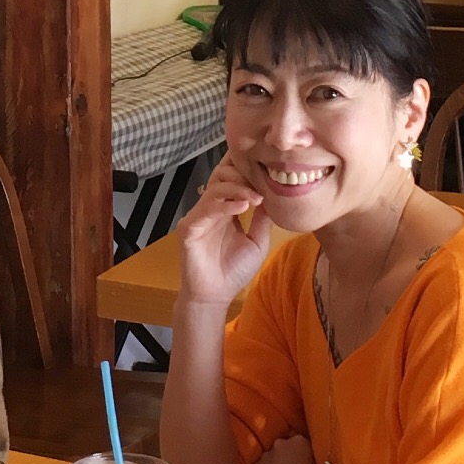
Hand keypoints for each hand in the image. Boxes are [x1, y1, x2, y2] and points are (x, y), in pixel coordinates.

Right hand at [176, 152, 271, 308]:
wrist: (216, 296)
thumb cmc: (234, 270)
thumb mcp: (257, 240)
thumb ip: (263, 218)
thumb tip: (274, 194)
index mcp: (226, 208)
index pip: (232, 177)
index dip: (245, 166)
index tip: (267, 166)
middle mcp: (210, 207)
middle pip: (221, 174)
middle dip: (242, 173)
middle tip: (262, 182)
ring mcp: (198, 216)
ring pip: (215, 188)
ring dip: (237, 188)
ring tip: (256, 198)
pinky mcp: (189, 228)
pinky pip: (206, 209)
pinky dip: (225, 205)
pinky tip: (243, 206)